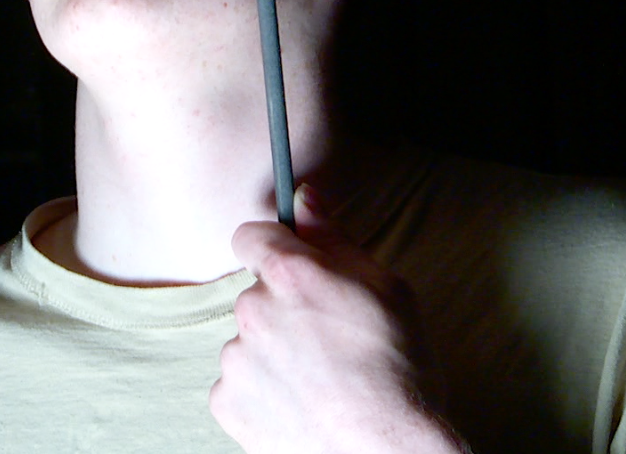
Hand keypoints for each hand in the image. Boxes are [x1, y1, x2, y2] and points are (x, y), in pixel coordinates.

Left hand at [208, 185, 466, 453]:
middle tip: (327, 339)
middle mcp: (252, 309)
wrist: (385, 452)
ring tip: (320, 380)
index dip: (271, 247)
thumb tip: (305, 196)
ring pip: (249, 340)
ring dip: (274, 352)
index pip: (250, 235)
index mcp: (291, 274)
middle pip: (257, 294)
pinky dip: (263, 392)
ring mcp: (235, 357)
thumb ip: (334, 238)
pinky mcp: (226, 400)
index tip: (288, 263)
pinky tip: (301, 404)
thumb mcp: (388, 290)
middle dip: (284, 308)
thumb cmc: (400, 373)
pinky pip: (239, 384)